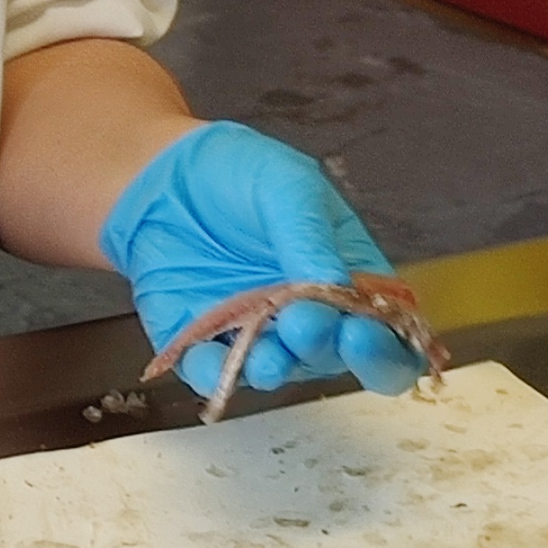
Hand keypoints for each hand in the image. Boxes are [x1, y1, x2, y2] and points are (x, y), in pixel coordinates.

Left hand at [98, 121, 420, 397]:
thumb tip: (339, 289)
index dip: (386, 348)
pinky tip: (214, 358)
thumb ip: (312, 239)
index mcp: (350, 280)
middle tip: (308, 325)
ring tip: (268, 350)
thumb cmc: (240, 176)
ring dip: (277, 365)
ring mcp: (258, 335)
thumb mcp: (288, 188)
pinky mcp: (202, 344)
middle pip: (337, 358)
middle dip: (328, 350)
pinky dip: (215, 373)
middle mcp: (312, 318)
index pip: (387, 333)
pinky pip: (212, 372)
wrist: (160, 174)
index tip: (364, 335)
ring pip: (279, 370)